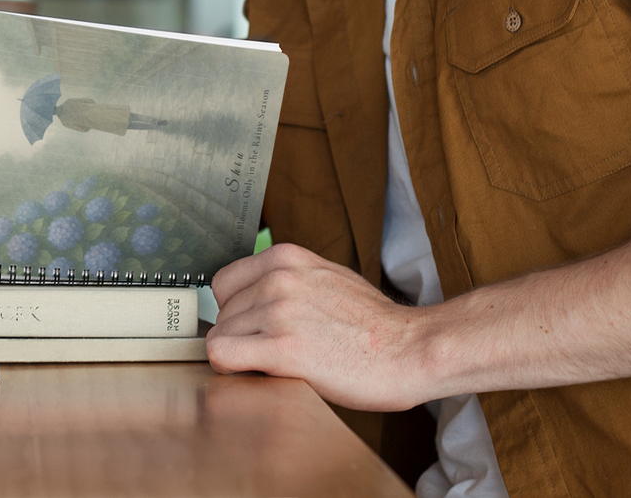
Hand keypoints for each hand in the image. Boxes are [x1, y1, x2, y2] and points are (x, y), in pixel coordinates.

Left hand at [206, 243, 427, 411]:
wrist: (409, 350)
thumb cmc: (372, 323)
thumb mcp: (325, 277)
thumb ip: (285, 279)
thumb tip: (250, 297)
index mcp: (286, 257)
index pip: (224, 283)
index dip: (236, 310)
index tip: (254, 327)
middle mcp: (278, 278)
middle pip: (222, 314)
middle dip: (242, 335)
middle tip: (275, 350)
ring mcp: (279, 311)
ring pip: (221, 336)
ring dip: (243, 355)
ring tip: (281, 362)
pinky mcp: (283, 348)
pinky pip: (224, 356)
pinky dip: (232, 369)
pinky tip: (262, 373)